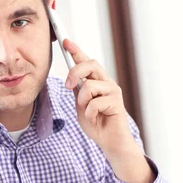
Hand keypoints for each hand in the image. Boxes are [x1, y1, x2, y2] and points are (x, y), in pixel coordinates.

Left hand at [64, 39, 154, 182]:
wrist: (110, 141)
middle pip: (90, 64)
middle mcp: (106, 82)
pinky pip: (94, 102)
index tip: (66, 41)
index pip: (86, 62)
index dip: (76, 50)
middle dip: (75, 72)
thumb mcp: (81, 105)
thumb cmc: (96, 123)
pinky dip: (89, 113)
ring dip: (82, 101)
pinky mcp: (116, 101)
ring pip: (89, 85)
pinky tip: (95, 118)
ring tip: (88, 112)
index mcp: (96, 82)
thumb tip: (71, 78)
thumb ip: (78, 91)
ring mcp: (112, 90)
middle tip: (68, 86)